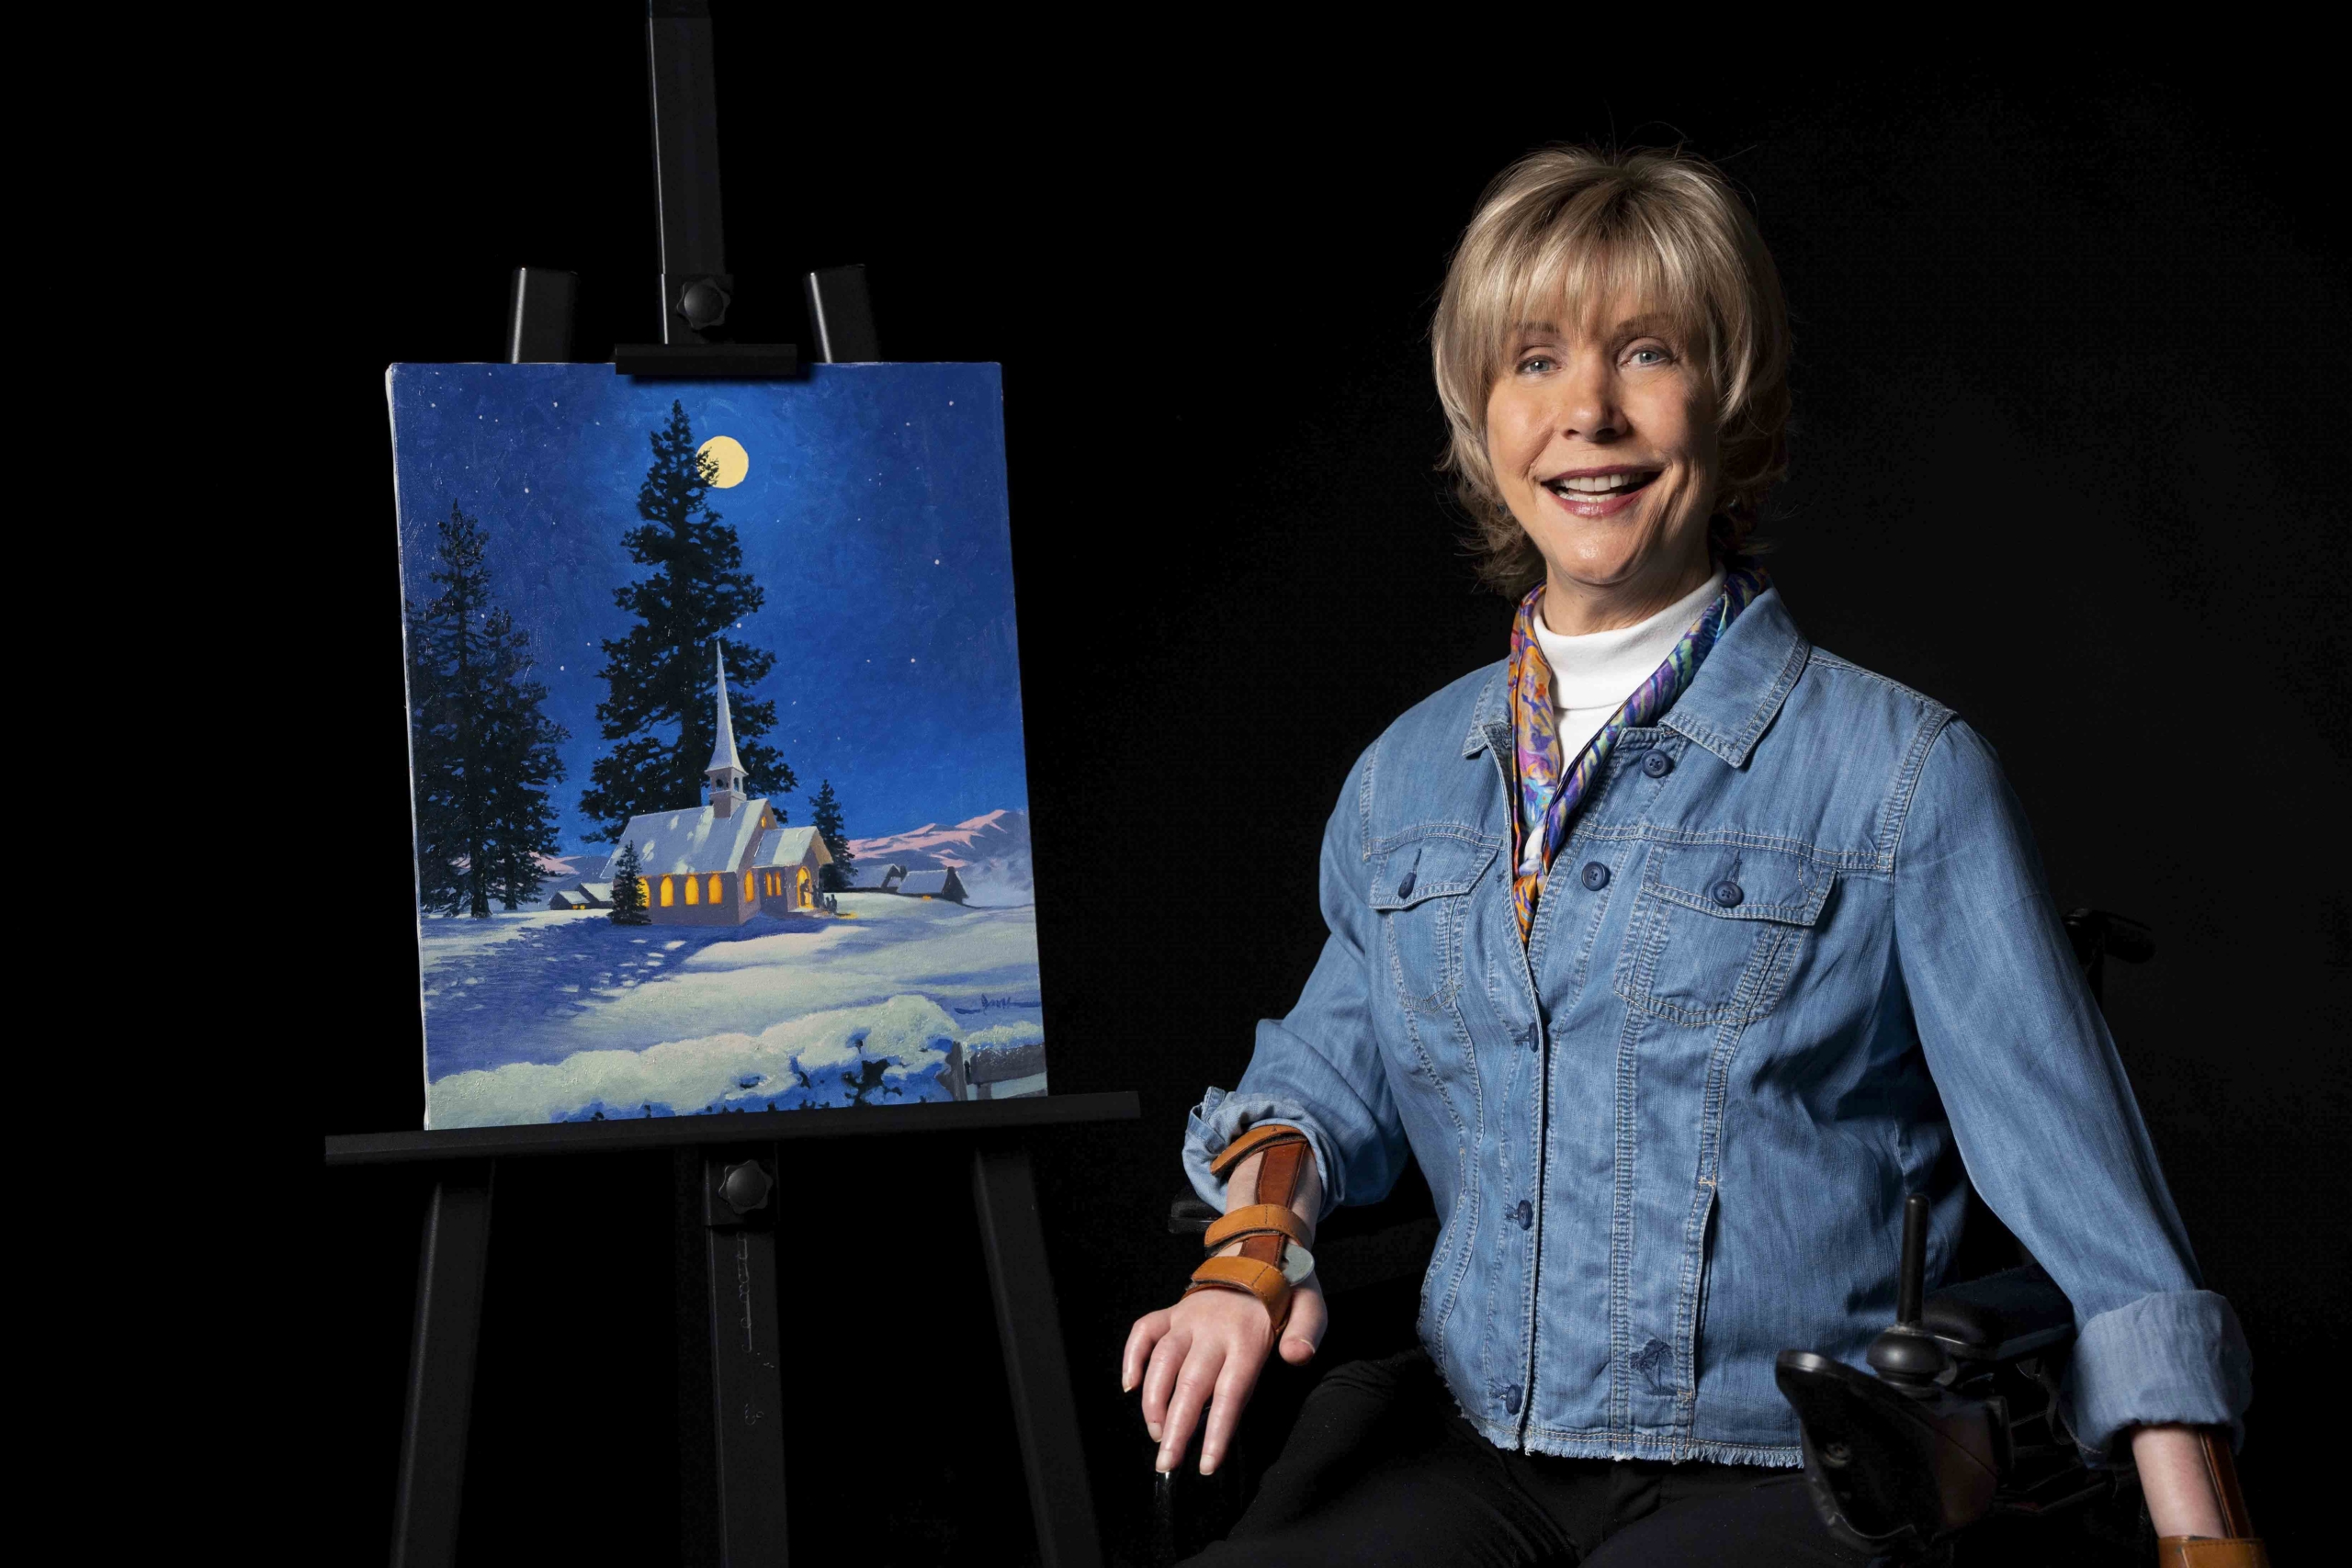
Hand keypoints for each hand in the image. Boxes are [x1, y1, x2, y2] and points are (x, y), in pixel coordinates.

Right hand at [1123, 1270, 1327, 1474]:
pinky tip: (1130, 1386)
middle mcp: (1213, 1328)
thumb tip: (1297, 1356)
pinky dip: (1132, 1357)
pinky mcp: (1174, 1311)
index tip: (1207, 1463)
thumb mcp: (1311, 1307)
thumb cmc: (1287, 1290)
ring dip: (1154, 1401)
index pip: (1230, 1392)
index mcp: (1248, 1335)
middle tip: (1167, 1463)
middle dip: (1176, 1428)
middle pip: (1191, 1385)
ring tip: (1156, 1433)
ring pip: (1162, 1361)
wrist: (1261, 1249)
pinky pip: (1144, 1331)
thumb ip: (1307, 1332)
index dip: (1217, 1430)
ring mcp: (1189, 1318)